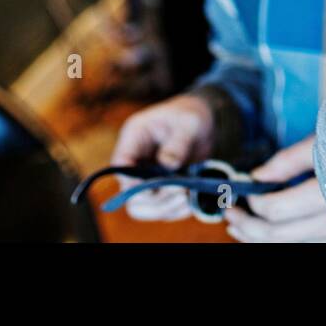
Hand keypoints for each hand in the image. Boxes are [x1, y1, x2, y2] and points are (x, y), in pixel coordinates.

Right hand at [109, 93, 215, 220]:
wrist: (205, 121)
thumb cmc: (192, 115)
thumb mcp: (189, 123)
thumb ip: (178, 143)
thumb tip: (168, 165)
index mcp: (134, 137)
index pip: (121, 165)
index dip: (132, 181)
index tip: (154, 188)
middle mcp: (136, 160)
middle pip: (130, 194)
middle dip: (154, 200)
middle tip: (181, 193)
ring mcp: (148, 177)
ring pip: (144, 207)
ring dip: (165, 209)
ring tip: (188, 200)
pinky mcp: (162, 188)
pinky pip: (162, 208)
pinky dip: (175, 210)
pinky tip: (191, 203)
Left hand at [223, 136, 325, 242]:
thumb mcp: (324, 140)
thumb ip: (287, 161)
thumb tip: (255, 176)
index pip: (278, 210)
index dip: (254, 202)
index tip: (243, 190)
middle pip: (280, 237)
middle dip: (249, 226)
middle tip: (230, 213)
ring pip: (293, 248)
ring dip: (262, 240)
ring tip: (240, 228)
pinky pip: (311, 247)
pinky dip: (284, 243)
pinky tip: (267, 235)